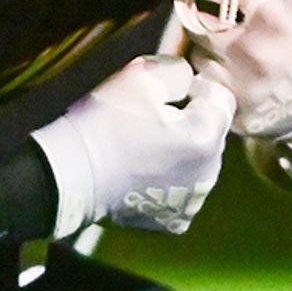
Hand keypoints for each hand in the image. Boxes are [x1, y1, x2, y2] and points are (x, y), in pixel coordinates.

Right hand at [31, 51, 235, 237]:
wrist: (70, 176)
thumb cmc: (104, 125)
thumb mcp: (140, 76)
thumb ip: (177, 70)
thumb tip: (186, 79)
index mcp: (206, 137)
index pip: (221, 100)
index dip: (197, 89)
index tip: (168, 93)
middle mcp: (208, 174)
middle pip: (210, 134)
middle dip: (190, 123)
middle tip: (151, 119)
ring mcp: (191, 201)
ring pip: (197, 164)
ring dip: (180, 153)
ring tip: (143, 148)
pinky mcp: (172, 220)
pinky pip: (180, 192)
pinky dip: (167, 182)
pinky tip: (141, 173)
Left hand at [177, 0, 291, 173]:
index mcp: (273, 17)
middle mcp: (248, 53)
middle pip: (195, 11)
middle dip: (205, 1)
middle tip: (222, 0)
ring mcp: (236, 87)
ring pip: (195, 47)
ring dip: (207, 37)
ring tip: (235, 36)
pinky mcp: (231, 114)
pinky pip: (203, 80)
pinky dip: (214, 69)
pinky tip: (239, 66)